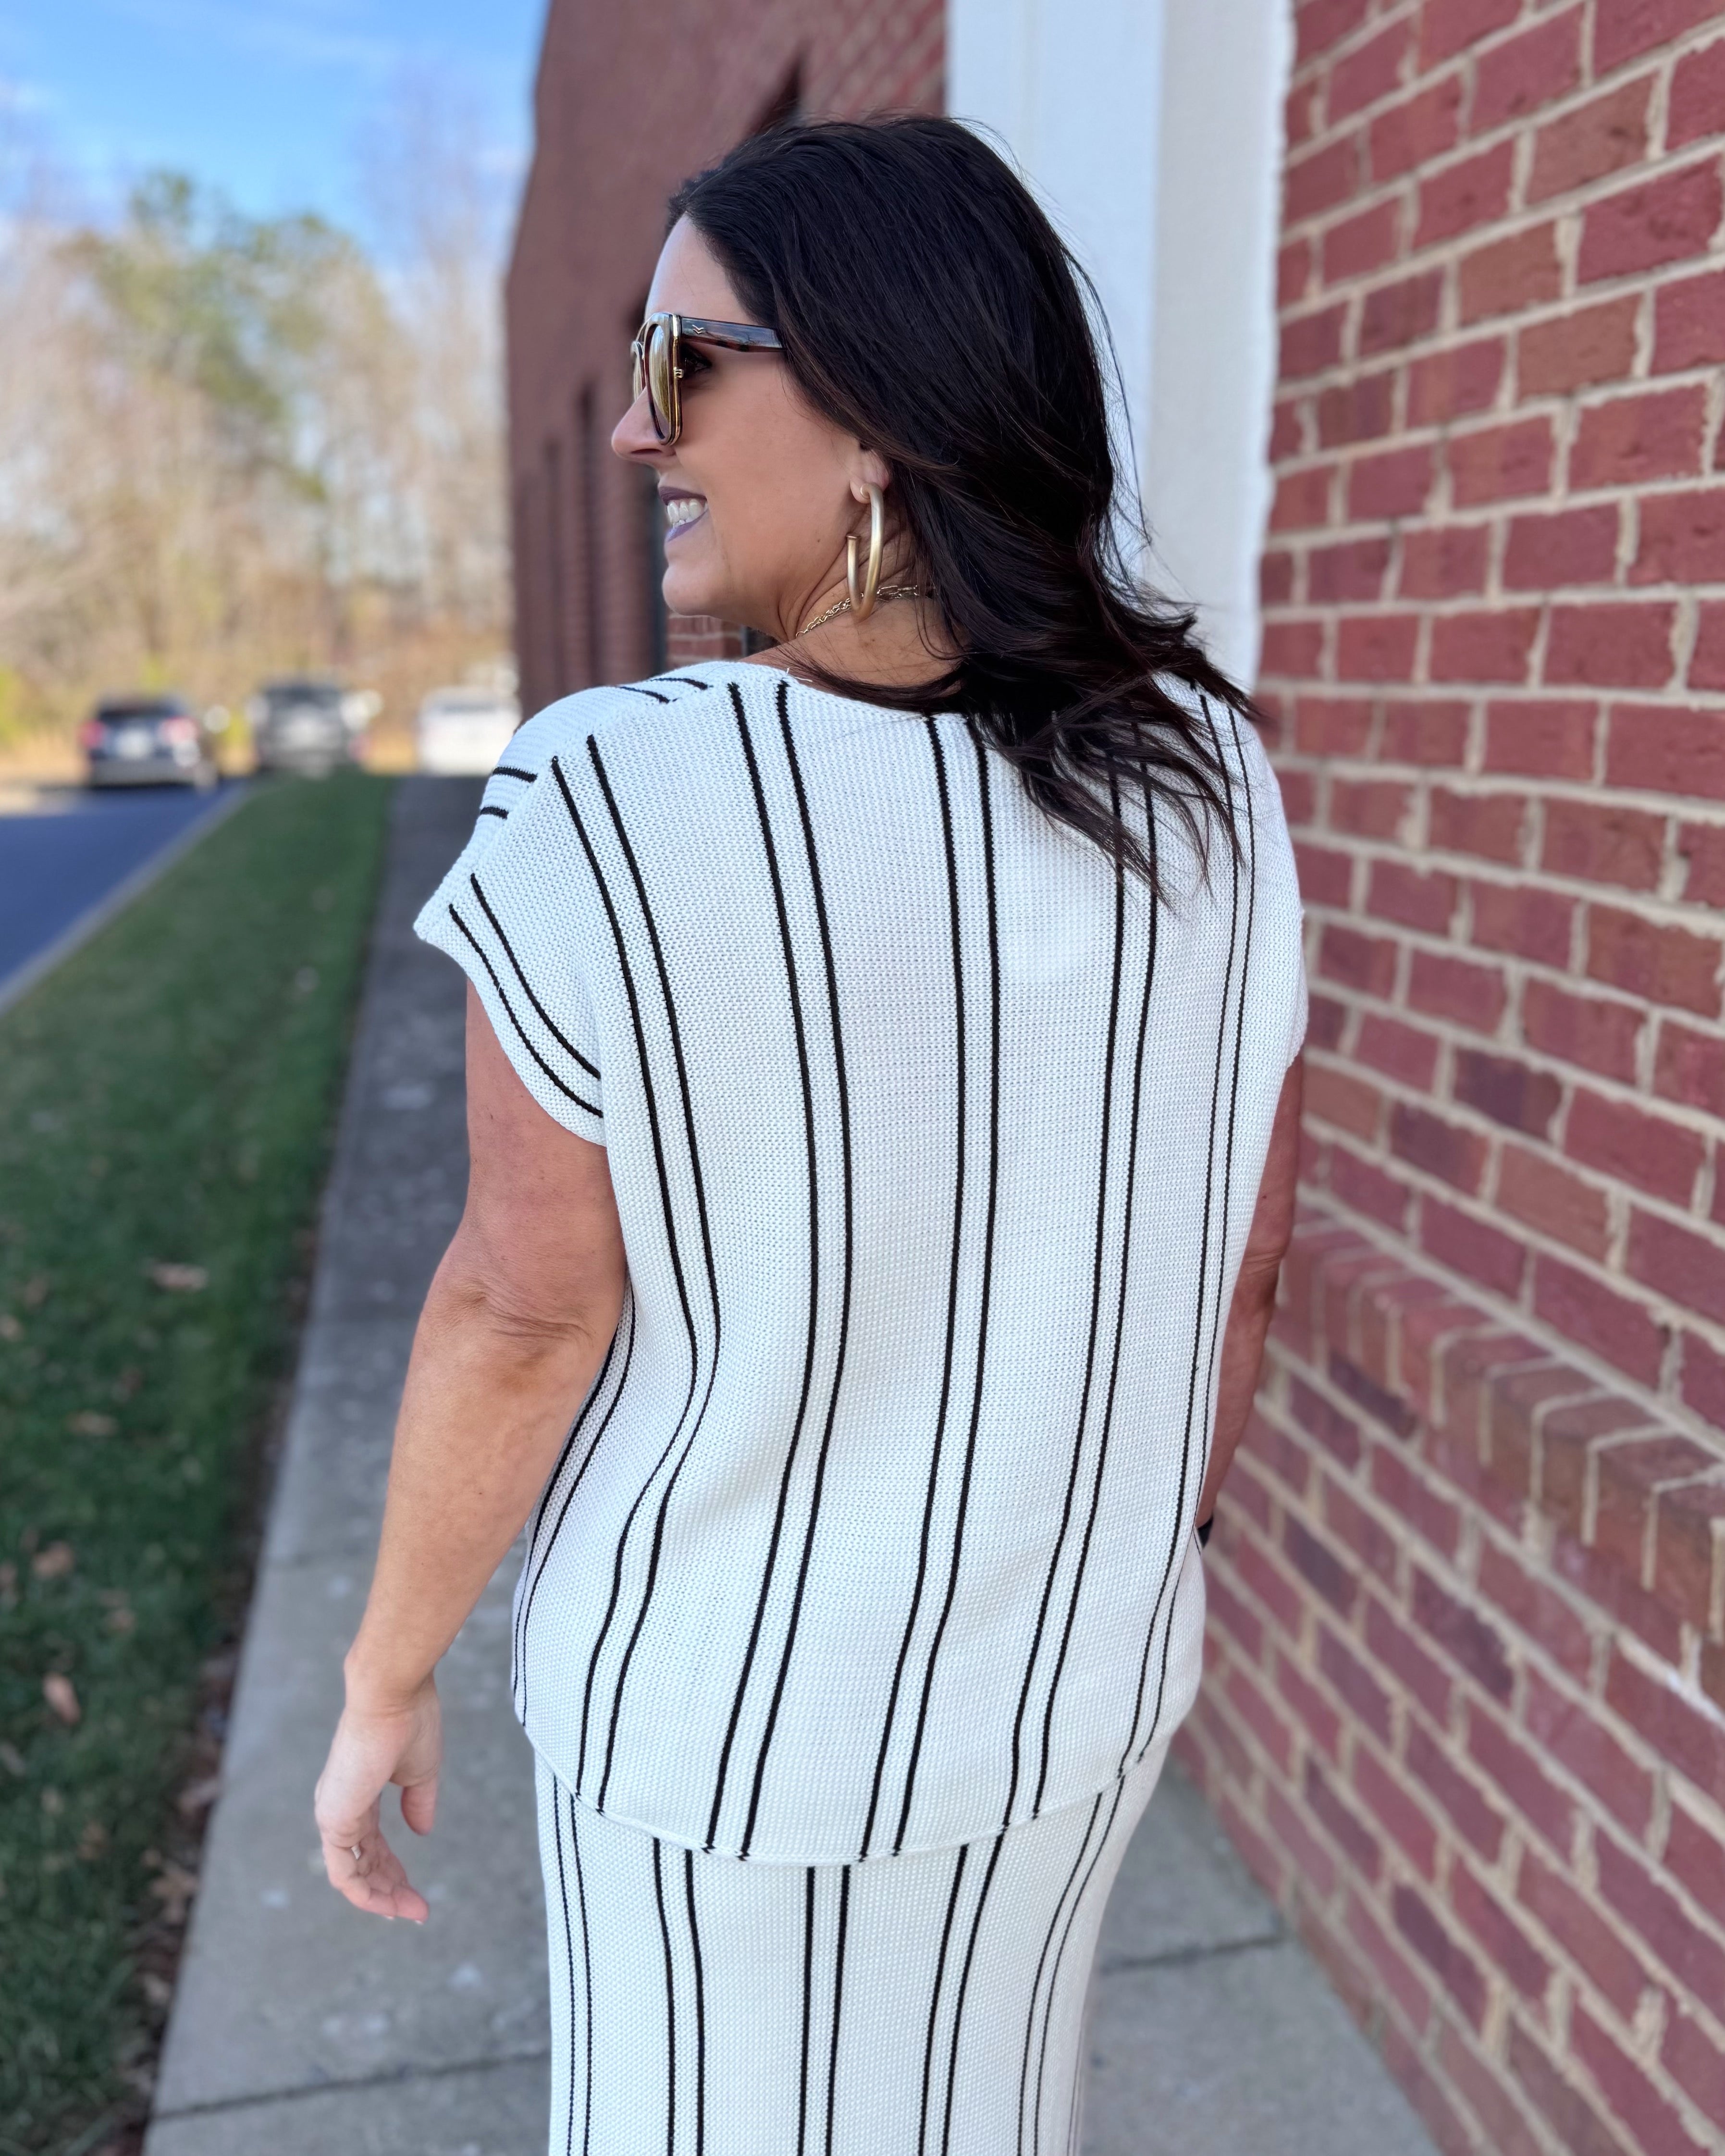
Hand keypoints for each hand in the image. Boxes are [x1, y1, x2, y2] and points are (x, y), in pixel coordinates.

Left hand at [314, 1676, 441, 1921]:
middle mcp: (340, 1807)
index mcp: (358, 1794)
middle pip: (362, 1864)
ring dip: (382, 1898)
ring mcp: (334, 1815)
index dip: (393, 1870)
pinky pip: (344, 1872)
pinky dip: (366, 1894)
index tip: (417, 1891)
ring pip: (351, 1875)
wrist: (393, 1696)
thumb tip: (421, 1832)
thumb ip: (418, 1804)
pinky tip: (390, 1904)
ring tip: (413, 1911)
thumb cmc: (409, 1722)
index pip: (371, 1845)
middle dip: (390, 1890)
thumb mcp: (421, 1772)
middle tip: (418, 1909)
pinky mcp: (334, 1820)